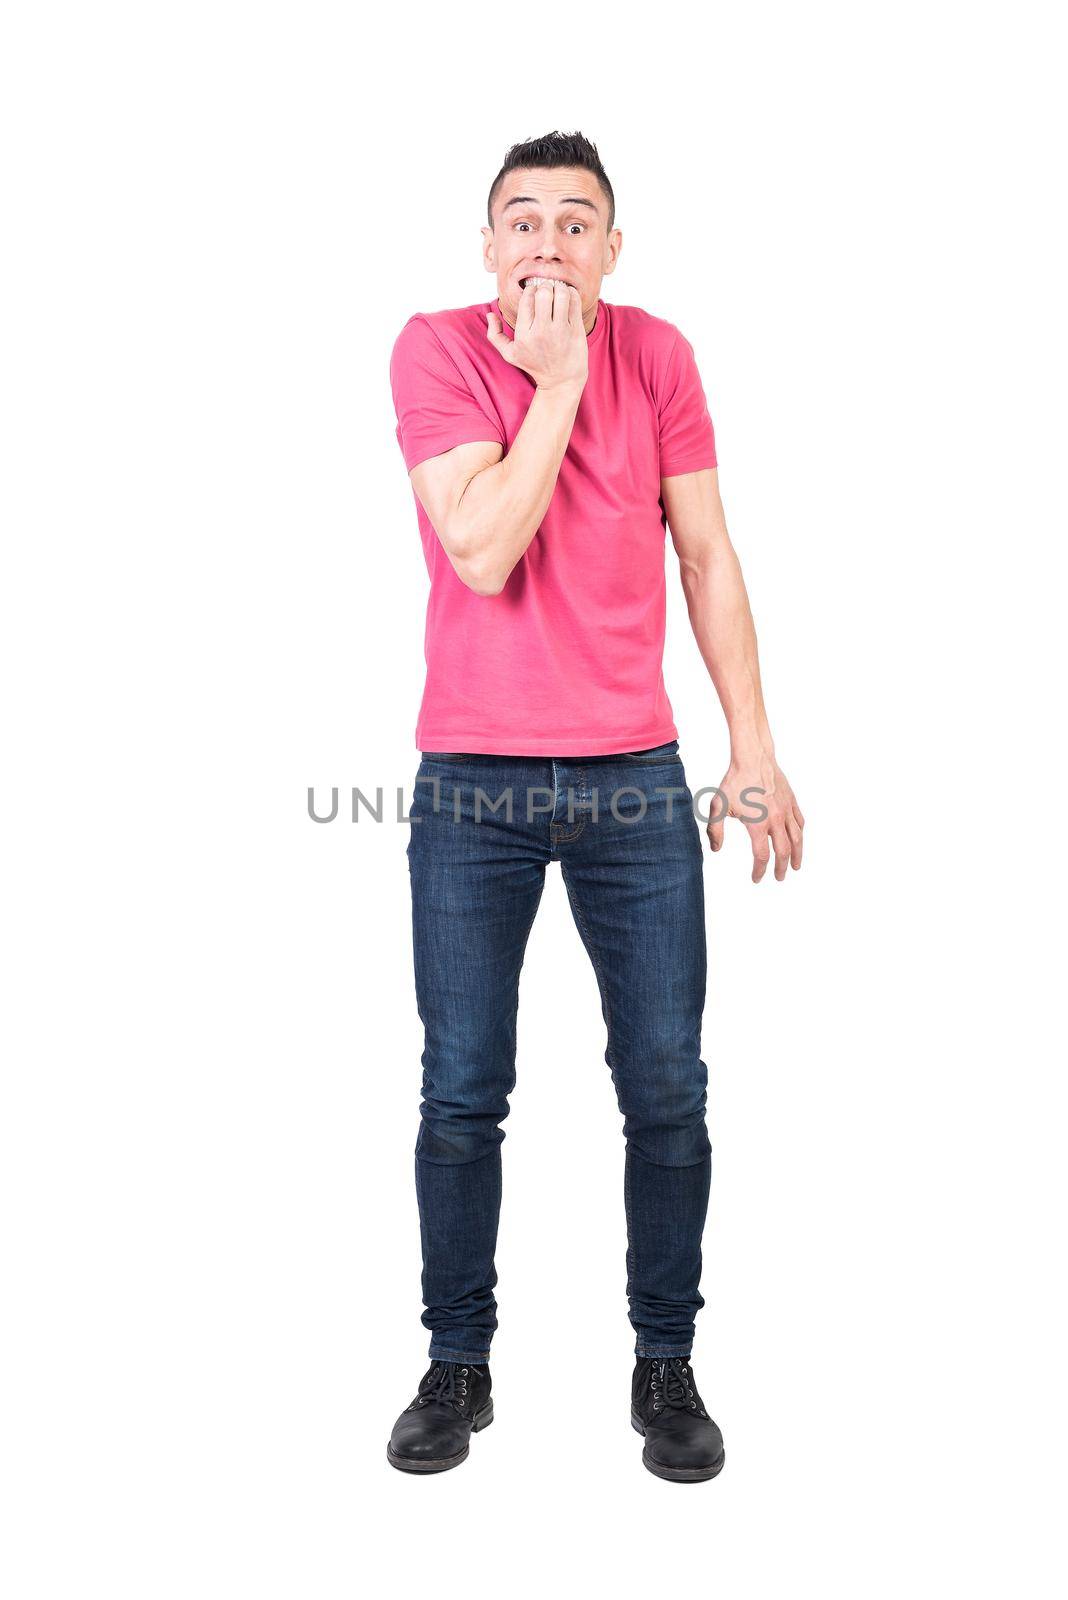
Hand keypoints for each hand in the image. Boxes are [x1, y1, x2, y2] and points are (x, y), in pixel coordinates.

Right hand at [486, 281, 588, 392]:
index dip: (531, 290)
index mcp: (524, 335)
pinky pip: (575, 301)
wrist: (561, 381)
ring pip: (561, 294)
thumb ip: (495, 335)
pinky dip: (572, 293)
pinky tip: (568, 297)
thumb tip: (490, 314)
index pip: (527, 298)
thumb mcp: (510, 354)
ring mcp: (560, 331)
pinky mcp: (576, 330)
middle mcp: (542, 332)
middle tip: (548, 290)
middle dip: (546, 286)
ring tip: (558, 291)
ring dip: (560, 287)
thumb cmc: (535, 365)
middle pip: (544, 292)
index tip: (534, 293)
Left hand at [707, 753, 804, 881]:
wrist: (753, 759)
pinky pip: (800, 822)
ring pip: (797, 839)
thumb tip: (715, 849)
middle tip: (779, 877)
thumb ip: (714, 831)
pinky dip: (800, 834)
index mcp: (758, 825)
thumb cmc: (735, 782)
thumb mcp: (718, 807)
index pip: (762, 856)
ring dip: (797, 855)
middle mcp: (776, 820)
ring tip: (796, 866)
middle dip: (781, 868)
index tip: (756, 878)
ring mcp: (786, 811)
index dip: (760, 870)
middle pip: (783, 852)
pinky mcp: (792, 802)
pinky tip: (798, 840)